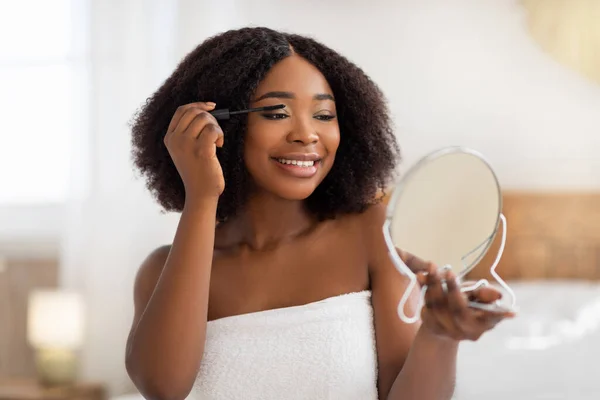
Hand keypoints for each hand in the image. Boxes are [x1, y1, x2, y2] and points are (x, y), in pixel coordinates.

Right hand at [164, 102, 224, 201]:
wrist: (200, 193)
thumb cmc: (198, 171)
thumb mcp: (185, 150)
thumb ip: (188, 132)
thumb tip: (204, 111)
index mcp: (169, 138)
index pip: (182, 110)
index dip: (198, 105)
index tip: (212, 107)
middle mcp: (175, 139)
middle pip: (194, 112)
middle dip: (210, 117)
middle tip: (215, 131)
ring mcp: (186, 144)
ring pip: (205, 119)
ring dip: (216, 127)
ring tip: (217, 141)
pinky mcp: (201, 150)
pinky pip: (213, 129)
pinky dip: (220, 134)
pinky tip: (219, 145)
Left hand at [395, 248, 514, 340]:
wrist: (446, 319)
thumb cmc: (468, 302)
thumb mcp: (477, 294)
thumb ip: (484, 293)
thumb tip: (498, 295)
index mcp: (485, 323)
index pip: (491, 317)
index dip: (498, 312)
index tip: (500, 298)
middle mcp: (468, 332)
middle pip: (459, 310)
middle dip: (453, 288)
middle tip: (448, 271)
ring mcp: (450, 332)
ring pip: (440, 307)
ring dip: (434, 284)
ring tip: (432, 266)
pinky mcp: (433, 328)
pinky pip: (426, 306)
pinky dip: (424, 289)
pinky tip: (420, 276)